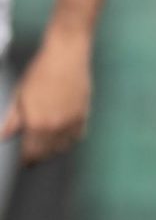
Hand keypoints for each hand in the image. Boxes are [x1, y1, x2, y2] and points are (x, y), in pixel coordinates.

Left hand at [3, 33, 92, 160]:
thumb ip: (13, 120)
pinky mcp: (84, 114)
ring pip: (64, 146)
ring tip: (48, 147)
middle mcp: (56, 127)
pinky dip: (70, 139)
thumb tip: (3, 137)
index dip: (27, 159)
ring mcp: (73, 122)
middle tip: (34, 157)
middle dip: (40, 156)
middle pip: (48, 152)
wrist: (66, 57)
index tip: (25, 162)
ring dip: (55, 149)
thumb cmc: (40, 73)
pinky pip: (78, 135)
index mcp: (37, 123)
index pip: (32, 151)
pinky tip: (64, 136)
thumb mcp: (20, 96)